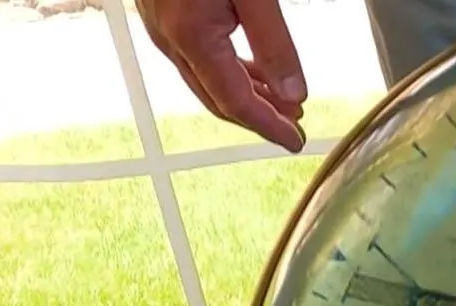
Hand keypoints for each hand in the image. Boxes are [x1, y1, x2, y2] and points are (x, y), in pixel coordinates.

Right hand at [135, 0, 308, 151]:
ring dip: (245, 96)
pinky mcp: (161, 14)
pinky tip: (252, 73)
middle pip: (218, 98)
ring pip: (206, 80)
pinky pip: (196, 59)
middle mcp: (169, 38)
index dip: (268, 126)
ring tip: (282, 103)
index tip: (295, 141)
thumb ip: (273, 42)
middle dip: (259, 118)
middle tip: (294, 127)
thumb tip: (291, 93)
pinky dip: (228, 73)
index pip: (236, 101)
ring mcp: (160, 27)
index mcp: (192, 36)